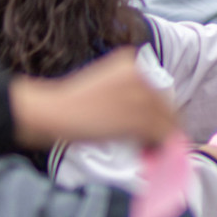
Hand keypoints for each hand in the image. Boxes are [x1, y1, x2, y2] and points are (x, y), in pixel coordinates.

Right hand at [10, 48, 177, 148]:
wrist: (51, 111)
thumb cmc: (71, 105)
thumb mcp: (105, 90)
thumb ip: (128, 97)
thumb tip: (150, 120)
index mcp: (131, 63)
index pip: (157, 92)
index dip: (160, 114)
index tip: (156, 128)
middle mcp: (141, 75)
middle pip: (166, 106)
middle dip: (163, 127)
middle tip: (154, 144)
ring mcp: (142, 94)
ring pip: (166, 121)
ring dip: (161, 138)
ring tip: (149, 150)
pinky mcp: (140, 115)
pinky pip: (160, 134)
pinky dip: (157, 146)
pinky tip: (146, 152)